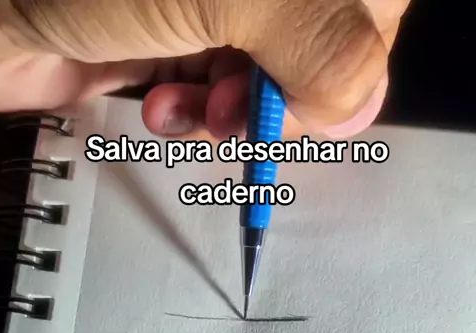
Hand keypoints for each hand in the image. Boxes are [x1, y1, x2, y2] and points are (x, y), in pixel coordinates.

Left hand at [0, 0, 408, 137]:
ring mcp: (228, 2)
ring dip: (233, 112)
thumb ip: (322, 41)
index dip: (349, 58)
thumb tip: (359, 100)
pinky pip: (225, 91)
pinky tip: (169, 108)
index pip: (371, 7)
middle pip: (326, 45)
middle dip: (281, 94)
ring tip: (192, 112)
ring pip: (273, 78)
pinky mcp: (189, 33)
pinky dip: (201, 115)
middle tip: (238, 108)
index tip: (310, 95)